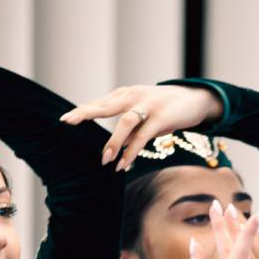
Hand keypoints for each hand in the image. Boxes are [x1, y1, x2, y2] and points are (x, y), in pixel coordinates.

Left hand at [60, 84, 223, 171]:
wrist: (194, 99)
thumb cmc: (165, 108)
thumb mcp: (143, 112)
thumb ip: (127, 124)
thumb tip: (116, 146)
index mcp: (125, 95)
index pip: (99, 103)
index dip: (82, 111)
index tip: (64, 120)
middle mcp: (133, 97)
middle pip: (105, 106)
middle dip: (85, 114)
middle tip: (68, 122)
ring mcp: (148, 106)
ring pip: (125, 123)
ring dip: (114, 142)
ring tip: (105, 160)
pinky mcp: (162, 118)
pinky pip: (144, 136)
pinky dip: (133, 151)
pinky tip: (125, 164)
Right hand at [185, 201, 258, 258]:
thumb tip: (194, 243)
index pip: (240, 256)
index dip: (245, 232)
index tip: (254, 212)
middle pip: (239, 254)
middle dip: (230, 228)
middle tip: (221, 206)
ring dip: (235, 238)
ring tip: (228, 216)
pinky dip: (238, 254)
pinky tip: (233, 240)